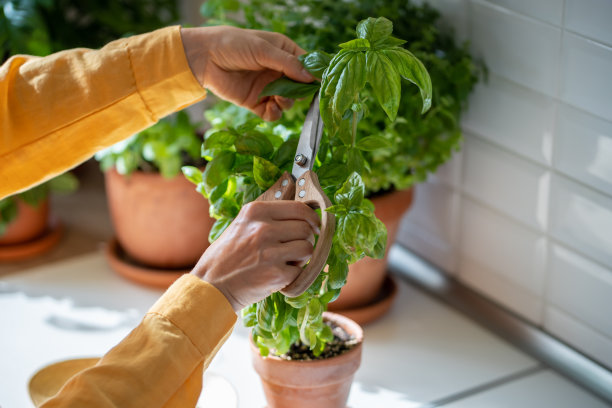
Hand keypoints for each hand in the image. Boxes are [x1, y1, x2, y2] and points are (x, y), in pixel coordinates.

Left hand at [180, 26, 313, 120]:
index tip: (317, 83)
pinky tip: (270, 107)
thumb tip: (310, 78)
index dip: (312, 75)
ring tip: (278, 98)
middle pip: (299, 87)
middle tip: (294, 92)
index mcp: (283, 53)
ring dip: (287, 102)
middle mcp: (278, 71)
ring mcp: (268, 88)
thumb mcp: (263, 49)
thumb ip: (287, 64)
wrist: (205, 58)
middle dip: (300, 92)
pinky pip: (272, 113)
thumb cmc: (234, 44)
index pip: (306, 66)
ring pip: (288, 102)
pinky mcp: (256, 102)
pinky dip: (274, 113)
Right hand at [191, 201, 320, 311]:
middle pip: (306, 228)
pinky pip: (300, 270)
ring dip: (301, 257)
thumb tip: (303, 213)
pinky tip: (277, 275)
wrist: (211, 286)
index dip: (312, 218)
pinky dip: (293, 275)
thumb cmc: (227, 256)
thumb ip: (268, 217)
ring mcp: (270, 251)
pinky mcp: (277, 274)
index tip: (314, 226)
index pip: (299, 208)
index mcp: (256, 211)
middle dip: (305, 239)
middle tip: (293, 248)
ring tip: (284, 261)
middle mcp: (263, 228)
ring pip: (308, 248)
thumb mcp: (242, 225)